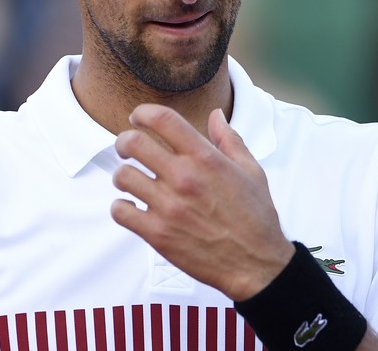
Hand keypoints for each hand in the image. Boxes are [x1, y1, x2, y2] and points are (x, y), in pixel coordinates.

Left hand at [110, 104, 294, 300]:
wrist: (257, 264)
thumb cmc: (255, 218)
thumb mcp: (251, 171)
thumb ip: (229, 140)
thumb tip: (216, 115)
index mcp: (205, 158)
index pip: (162, 119)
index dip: (143, 113)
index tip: (138, 118)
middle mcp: (184, 178)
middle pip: (133, 143)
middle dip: (124, 142)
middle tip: (127, 148)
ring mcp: (168, 206)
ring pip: (122, 176)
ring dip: (123, 176)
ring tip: (132, 181)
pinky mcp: (158, 234)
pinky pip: (121, 211)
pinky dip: (121, 208)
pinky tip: (133, 208)